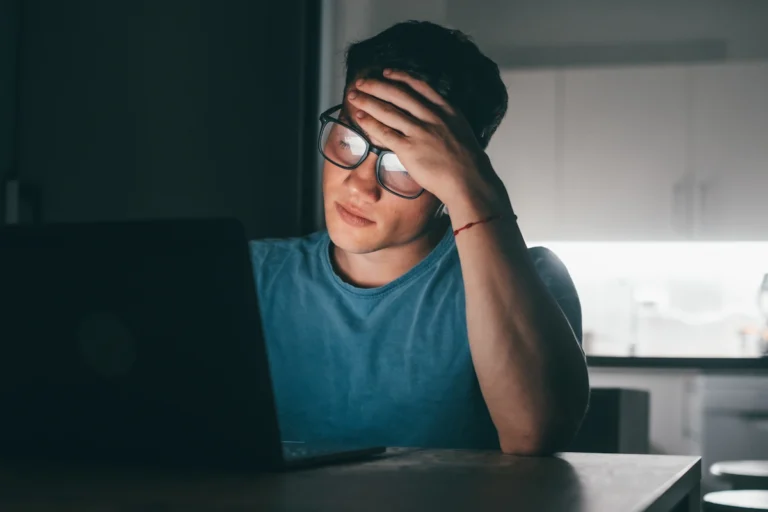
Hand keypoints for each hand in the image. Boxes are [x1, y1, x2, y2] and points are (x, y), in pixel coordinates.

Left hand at [347, 69, 508, 211]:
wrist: (469, 180)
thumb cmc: (466, 161)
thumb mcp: (460, 129)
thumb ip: (444, 119)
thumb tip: (429, 117)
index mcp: (446, 109)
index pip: (419, 86)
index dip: (399, 77)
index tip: (386, 72)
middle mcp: (431, 116)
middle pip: (398, 94)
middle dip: (376, 86)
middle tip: (361, 82)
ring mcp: (419, 132)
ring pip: (388, 110)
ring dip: (368, 101)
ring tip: (354, 96)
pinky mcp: (409, 149)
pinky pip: (385, 132)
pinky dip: (370, 123)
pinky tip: (360, 117)